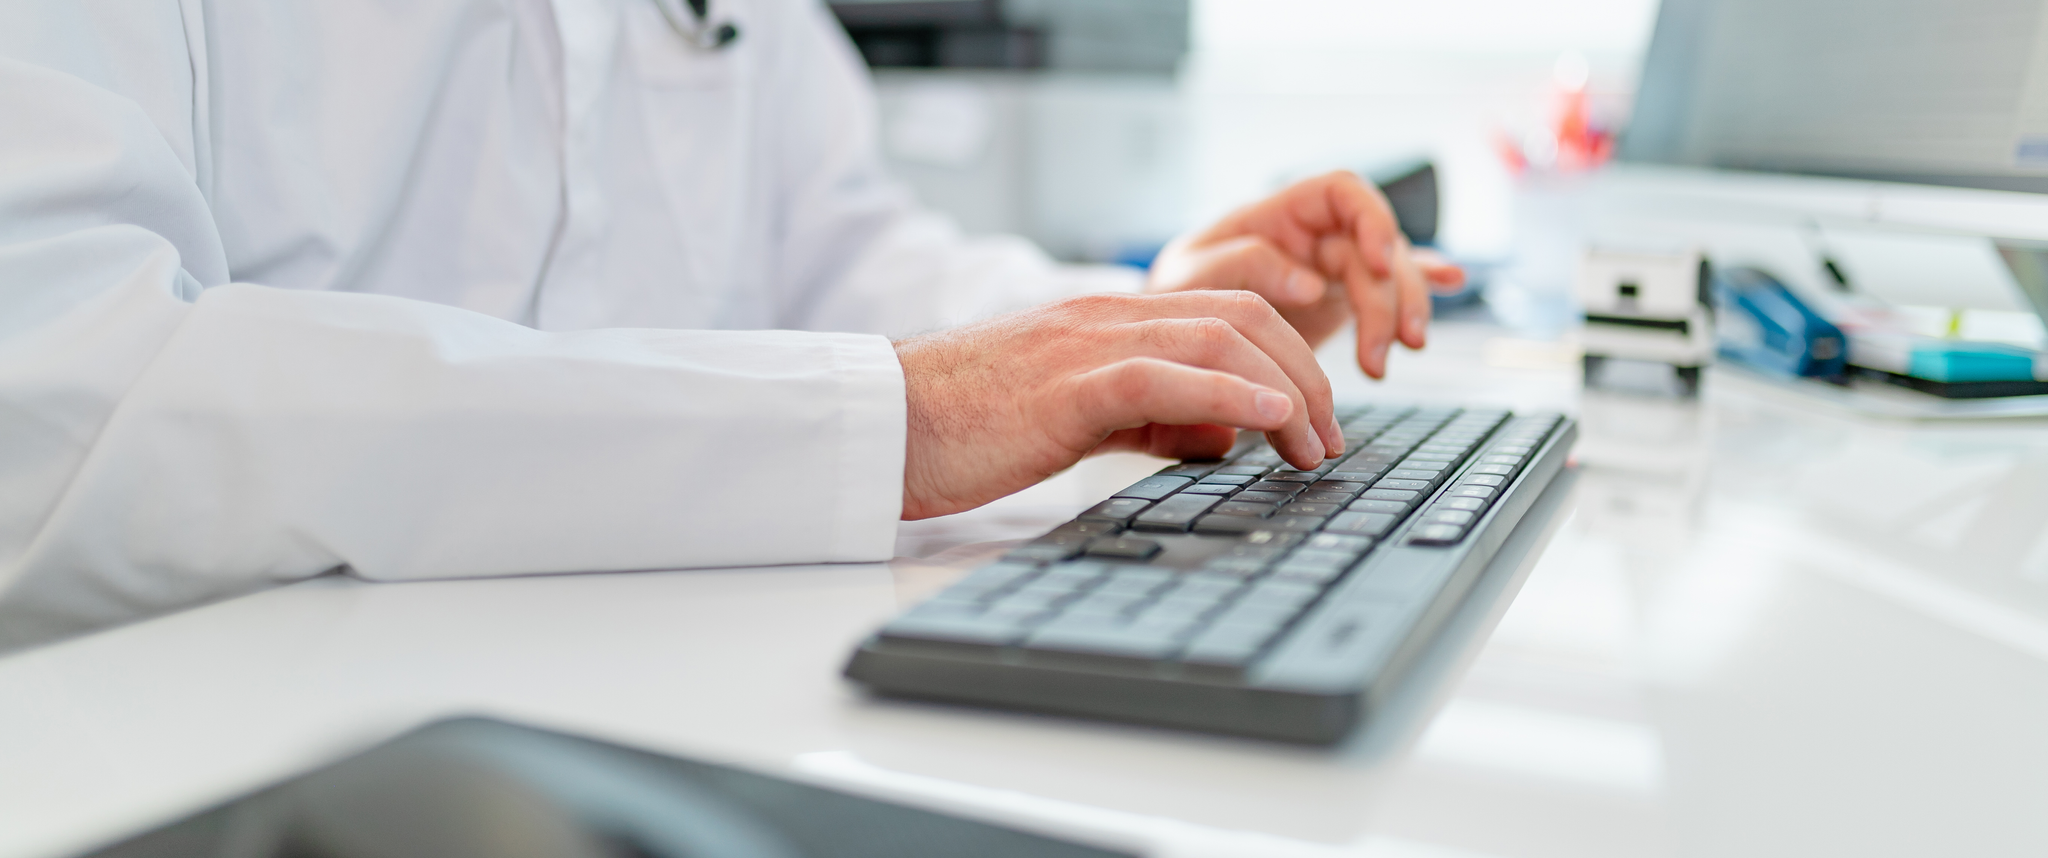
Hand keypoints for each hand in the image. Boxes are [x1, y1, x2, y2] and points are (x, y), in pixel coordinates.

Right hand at [895, 291, 1341, 519]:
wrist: (888, 422)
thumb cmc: (967, 426)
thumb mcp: (1076, 416)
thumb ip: (1150, 418)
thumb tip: (1222, 437)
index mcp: (1109, 321)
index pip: (1228, 314)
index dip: (1289, 360)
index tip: (1315, 419)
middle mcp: (1107, 318)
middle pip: (1243, 318)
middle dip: (1306, 376)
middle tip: (1331, 439)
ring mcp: (1088, 344)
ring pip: (1219, 339)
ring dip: (1285, 393)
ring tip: (1314, 445)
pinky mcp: (1067, 386)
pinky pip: (1167, 376)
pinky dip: (1230, 395)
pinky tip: (1269, 421)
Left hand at [1146, 171, 1464, 378]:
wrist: (1169, 331)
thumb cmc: (1173, 290)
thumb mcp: (1190, 275)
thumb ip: (1244, 267)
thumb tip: (1312, 282)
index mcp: (1280, 211)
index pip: (1344, 192)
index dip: (1372, 220)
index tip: (1378, 263)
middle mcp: (1315, 233)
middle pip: (1378, 245)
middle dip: (1389, 297)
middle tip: (1380, 354)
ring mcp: (1333, 266)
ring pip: (1390, 276)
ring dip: (1400, 315)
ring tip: (1383, 365)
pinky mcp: (1341, 300)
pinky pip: (1388, 286)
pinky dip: (1423, 283)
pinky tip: (1455, 280)